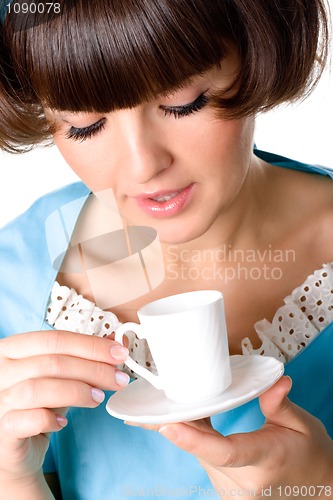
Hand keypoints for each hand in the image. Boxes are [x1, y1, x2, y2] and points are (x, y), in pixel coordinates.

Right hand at [0, 330, 128, 482]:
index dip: (91, 345)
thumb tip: (113, 342)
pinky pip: (27, 419)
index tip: (119, 353)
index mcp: (11, 349)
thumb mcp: (60, 378)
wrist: (13, 450)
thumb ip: (82, 359)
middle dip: (93, 369)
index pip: (55, 339)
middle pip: (52, 362)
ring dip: (77, 391)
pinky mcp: (0, 428)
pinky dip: (50, 419)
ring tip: (97, 398)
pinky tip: (63, 422)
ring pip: (39, 388)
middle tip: (118, 379)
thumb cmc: (36, 406)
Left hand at [128, 377, 332, 497]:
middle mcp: (244, 483)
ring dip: (186, 428)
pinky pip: (203, 458)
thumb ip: (281, 404)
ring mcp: (232, 490)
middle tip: (156, 399)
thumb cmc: (308, 453)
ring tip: (173, 402)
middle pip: (203, 449)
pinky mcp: (225, 487)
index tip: (168, 425)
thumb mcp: (303, 425)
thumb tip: (276, 381)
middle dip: (180, 423)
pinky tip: (187, 417)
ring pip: (199, 454)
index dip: (194, 440)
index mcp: (266, 461)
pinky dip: (195, 437)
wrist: (317, 487)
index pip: (226, 453)